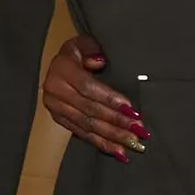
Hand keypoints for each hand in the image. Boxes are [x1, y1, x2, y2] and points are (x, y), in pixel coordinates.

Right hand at [41, 34, 149, 162]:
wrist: (59, 63)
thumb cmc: (79, 52)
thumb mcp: (85, 42)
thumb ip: (92, 49)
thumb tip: (99, 62)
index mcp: (62, 70)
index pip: (88, 88)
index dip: (110, 100)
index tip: (132, 111)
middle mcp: (55, 91)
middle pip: (90, 110)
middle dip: (116, 122)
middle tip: (139, 131)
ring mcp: (55, 108)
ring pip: (87, 125)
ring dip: (112, 137)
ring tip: (133, 145)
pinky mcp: (59, 119)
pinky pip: (81, 134)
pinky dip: (101, 143)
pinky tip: (118, 151)